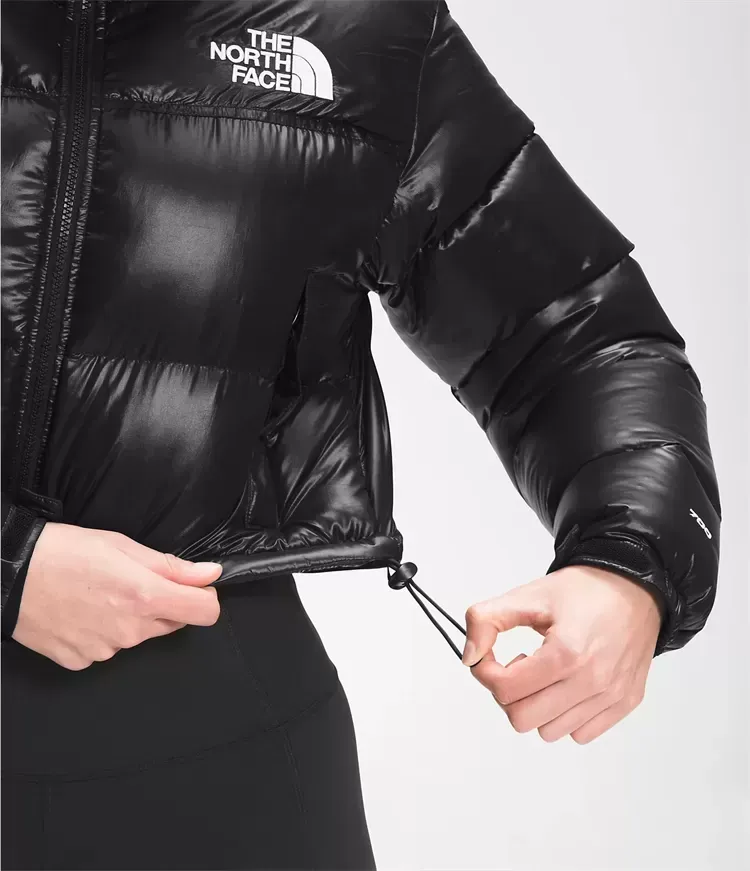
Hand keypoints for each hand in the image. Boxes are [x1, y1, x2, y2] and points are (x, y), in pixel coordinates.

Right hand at [12, 522, 222, 670]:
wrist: (9, 575)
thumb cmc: (64, 552)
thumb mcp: (122, 546)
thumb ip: (171, 566)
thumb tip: (210, 575)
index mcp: (145, 596)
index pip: (205, 612)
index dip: (205, 597)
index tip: (193, 586)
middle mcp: (130, 630)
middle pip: (172, 623)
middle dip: (163, 603)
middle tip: (131, 581)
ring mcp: (105, 650)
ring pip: (138, 635)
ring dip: (130, 618)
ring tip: (99, 594)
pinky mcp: (82, 660)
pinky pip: (108, 648)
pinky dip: (102, 632)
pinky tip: (82, 612)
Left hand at [462, 565, 662, 743]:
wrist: (634, 588)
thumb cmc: (583, 591)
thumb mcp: (526, 596)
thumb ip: (485, 620)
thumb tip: (469, 656)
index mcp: (566, 653)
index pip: (505, 690)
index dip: (486, 673)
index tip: (490, 657)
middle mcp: (593, 681)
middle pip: (522, 719)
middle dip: (508, 693)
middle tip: (517, 666)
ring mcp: (611, 696)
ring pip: (549, 731)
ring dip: (537, 706)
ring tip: (545, 673)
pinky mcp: (624, 704)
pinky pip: (580, 733)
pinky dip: (565, 715)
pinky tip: (566, 685)